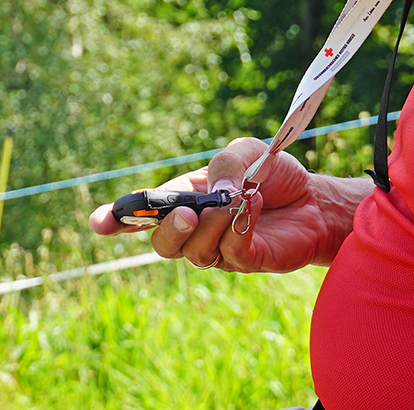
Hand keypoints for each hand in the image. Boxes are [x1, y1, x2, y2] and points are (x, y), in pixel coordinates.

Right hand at [88, 137, 371, 272]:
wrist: (314, 198)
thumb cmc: (270, 174)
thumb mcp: (244, 152)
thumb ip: (223, 166)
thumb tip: (216, 193)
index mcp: (182, 199)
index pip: (141, 215)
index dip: (116, 220)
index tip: (99, 223)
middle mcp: (194, 230)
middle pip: (162, 245)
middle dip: (169, 229)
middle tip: (189, 211)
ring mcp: (219, 249)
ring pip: (196, 251)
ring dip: (213, 222)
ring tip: (238, 197)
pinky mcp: (247, 261)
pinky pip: (231, 252)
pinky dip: (239, 227)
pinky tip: (251, 205)